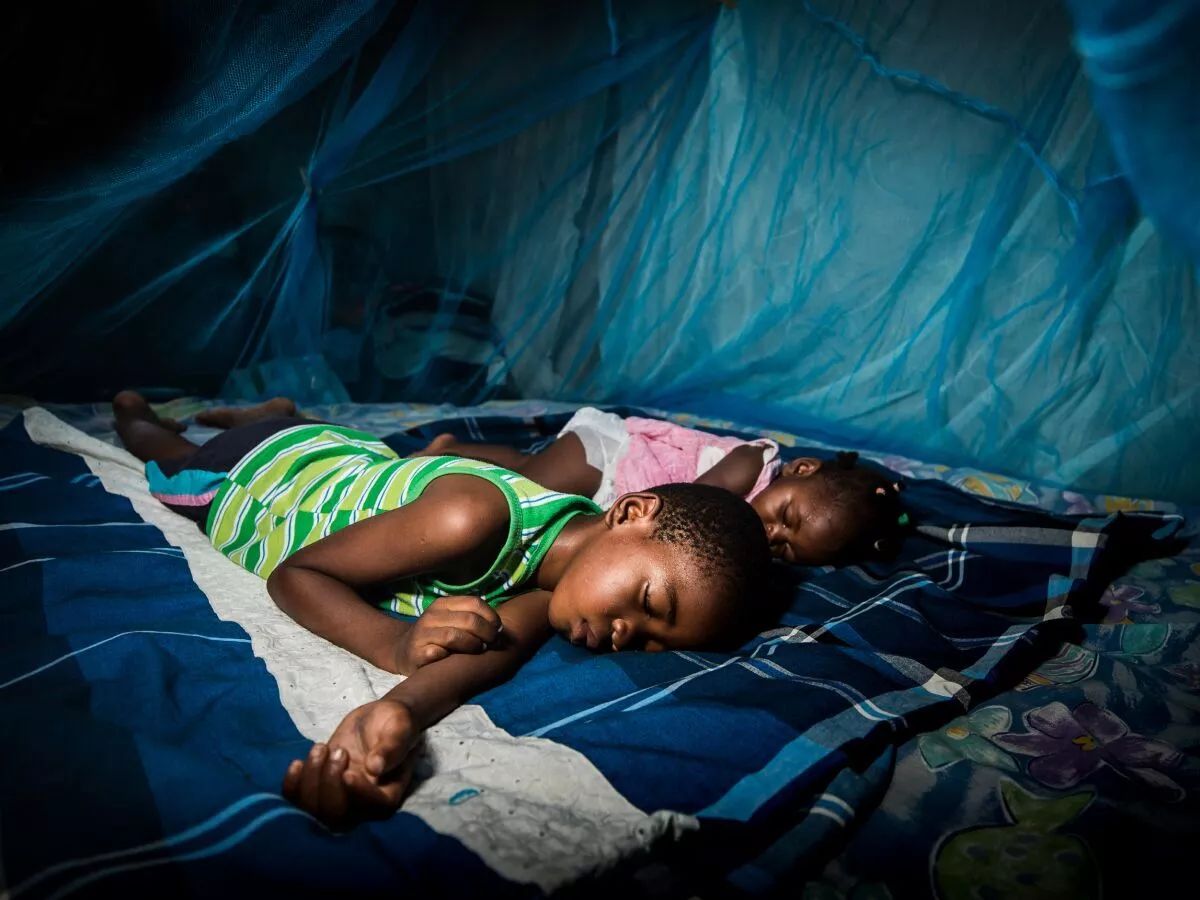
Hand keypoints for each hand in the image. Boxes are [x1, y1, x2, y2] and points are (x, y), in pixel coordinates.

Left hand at [282, 698, 419, 829]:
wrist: (378, 720)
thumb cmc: (395, 723)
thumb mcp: (400, 727)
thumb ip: (392, 746)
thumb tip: (376, 767)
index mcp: (389, 794)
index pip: (373, 806)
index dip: (358, 794)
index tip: (348, 772)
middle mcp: (363, 806)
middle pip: (338, 816)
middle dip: (330, 785)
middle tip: (340, 751)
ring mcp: (339, 800)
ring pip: (314, 811)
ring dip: (310, 781)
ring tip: (321, 748)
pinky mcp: (320, 790)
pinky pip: (298, 801)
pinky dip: (292, 785)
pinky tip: (298, 763)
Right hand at [395, 595, 502, 672]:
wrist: (404, 651)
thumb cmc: (437, 637)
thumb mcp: (452, 621)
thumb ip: (473, 620)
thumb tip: (500, 629)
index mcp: (443, 604)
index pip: (474, 602)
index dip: (491, 616)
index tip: (498, 630)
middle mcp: (432, 616)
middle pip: (468, 620)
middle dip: (487, 633)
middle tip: (492, 643)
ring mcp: (422, 634)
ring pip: (454, 635)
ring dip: (473, 645)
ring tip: (479, 650)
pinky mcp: (416, 653)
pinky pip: (438, 652)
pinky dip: (451, 656)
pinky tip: (455, 659)